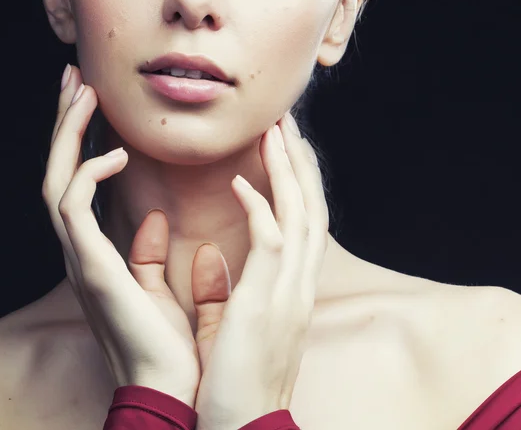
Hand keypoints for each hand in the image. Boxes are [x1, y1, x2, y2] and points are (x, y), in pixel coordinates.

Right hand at [42, 65, 202, 405]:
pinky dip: (88, 173)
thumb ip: (144, 252)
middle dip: (65, 122)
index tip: (94, 101)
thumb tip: (150, 219)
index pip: (78, 182)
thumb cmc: (162, 339)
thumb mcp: (153, 285)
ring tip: (83, 92)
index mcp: (95, 250)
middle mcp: (78, 249)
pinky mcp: (91, 266)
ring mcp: (79, 257)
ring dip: (68, 133)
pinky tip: (116, 152)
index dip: (82, 139)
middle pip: (59, 170)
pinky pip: (72, 207)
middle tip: (75, 78)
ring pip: (57, 179)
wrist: (167, 388)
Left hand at [191, 113, 328, 428]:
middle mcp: (300, 284)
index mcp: (293, 288)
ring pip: (300, 214)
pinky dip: (260, 207)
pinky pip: (270, 241)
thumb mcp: (234, 328)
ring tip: (276, 131)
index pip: (305, 223)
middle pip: (312, 207)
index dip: (298, 182)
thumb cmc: (233, 380)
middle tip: (287, 124)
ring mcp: (289, 291)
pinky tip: (242, 182)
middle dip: (301, 163)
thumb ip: (224, 289)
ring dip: (288, 170)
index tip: (284, 149)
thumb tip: (211, 255)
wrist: (242, 427)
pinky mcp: (267, 301)